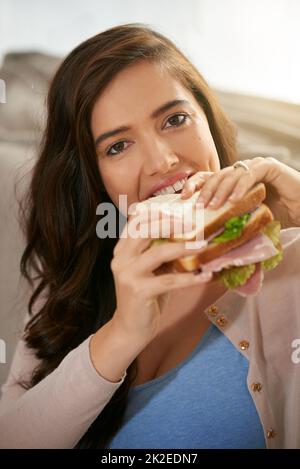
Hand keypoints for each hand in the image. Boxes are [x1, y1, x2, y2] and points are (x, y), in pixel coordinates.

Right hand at [110, 214, 209, 344]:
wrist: (130, 328)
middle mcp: (121, 258)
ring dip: (185, 247)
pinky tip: (205, 276)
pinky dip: (190, 278)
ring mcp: (128, 274)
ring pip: (159, 252)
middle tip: (194, 223)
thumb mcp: (151, 270)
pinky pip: (170, 280)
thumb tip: (190, 237)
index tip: (179, 209)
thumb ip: (161, 253)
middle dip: (171, 223)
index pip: (137, 222)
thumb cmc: (144, 297)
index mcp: (122, 250)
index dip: (157, 212)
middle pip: (146, 230)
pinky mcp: (139, 291)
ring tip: (204, 245)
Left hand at [181, 157, 299, 225]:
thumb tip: (206, 237)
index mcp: (233, 181)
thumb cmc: (277, 216)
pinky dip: (241, 187)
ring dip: (220, 190)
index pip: (209, 178)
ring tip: (213, 206)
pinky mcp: (269, 166)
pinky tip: (234, 200)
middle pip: (216, 175)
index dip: (195, 185)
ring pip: (231, 174)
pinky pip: (250, 174)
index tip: (183, 198)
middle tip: (198, 206)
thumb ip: (230, 219)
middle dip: (205, 190)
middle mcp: (242, 171)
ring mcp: (255, 166)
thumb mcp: (247, 218)